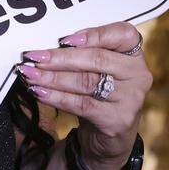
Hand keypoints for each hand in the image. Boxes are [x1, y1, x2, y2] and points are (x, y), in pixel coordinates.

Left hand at [17, 22, 151, 169]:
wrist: (109, 135)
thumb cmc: (98, 94)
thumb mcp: (95, 71)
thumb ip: (81, 54)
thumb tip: (46, 47)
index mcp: (134, 55)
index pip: (123, 34)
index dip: (94, 34)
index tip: (63, 39)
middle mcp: (138, 75)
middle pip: (97, 59)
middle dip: (60, 57)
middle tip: (34, 57)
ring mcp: (132, 98)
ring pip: (86, 82)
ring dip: (52, 77)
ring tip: (30, 74)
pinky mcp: (119, 119)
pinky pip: (81, 104)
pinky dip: (56, 97)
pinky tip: (39, 92)